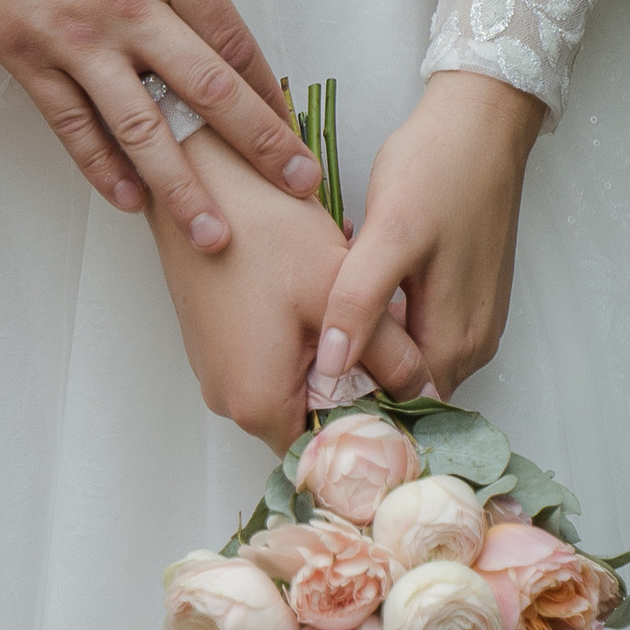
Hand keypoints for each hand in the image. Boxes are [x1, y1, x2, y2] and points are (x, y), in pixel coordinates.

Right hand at [0, 0, 320, 249]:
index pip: (232, 40)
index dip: (267, 89)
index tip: (291, 126)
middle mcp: (132, 6)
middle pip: (208, 94)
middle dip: (260, 148)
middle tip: (297, 190)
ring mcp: (78, 38)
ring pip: (144, 128)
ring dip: (184, 189)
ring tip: (215, 237)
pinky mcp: (27, 56)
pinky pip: (72, 125)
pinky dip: (102, 168)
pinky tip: (130, 200)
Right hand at [147, 131, 431, 452]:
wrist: (200, 177)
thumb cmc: (262, 230)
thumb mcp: (339, 290)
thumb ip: (392, 355)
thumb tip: (429, 394)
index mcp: (258, 404)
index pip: (332, 452)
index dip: (377, 428)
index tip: (406, 391)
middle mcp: (229, 400)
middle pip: (313, 419)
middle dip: (356, 383)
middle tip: (384, 337)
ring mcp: (217, 371)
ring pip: (294, 387)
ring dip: (331, 357)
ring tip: (349, 303)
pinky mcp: (215, 343)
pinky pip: (270, 362)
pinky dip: (303, 340)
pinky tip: (317, 293)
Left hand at [307, 72, 543, 407]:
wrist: (480, 121)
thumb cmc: (437, 169)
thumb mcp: (390, 232)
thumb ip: (360, 302)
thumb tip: (330, 368)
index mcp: (456, 342)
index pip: (403, 411)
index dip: (353, 406)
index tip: (299, 390)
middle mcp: (471, 343)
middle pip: (407, 389)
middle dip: (356, 375)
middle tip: (297, 348)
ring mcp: (471, 317)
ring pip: (409, 357)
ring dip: (368, 344)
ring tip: (315, 318)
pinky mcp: (463, 292)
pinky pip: (418, 326)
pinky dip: (383, 317)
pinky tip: (350, 289)